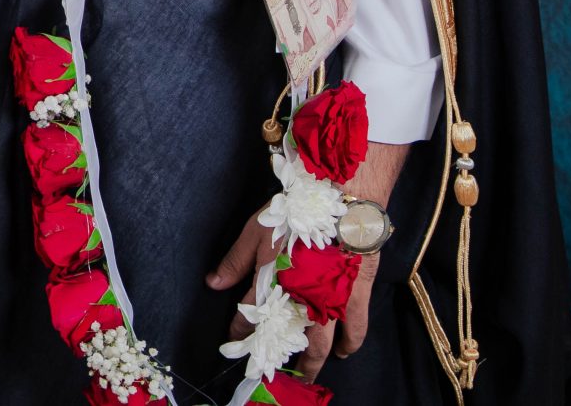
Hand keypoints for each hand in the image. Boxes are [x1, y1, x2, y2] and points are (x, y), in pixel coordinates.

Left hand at [210, 139, 408, 379]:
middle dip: (276, 355)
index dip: (240, 330)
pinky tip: (344, 352)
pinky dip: (351, 343)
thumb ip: (235, 261)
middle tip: (271, 366)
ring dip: (312, 360)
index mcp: (271, 281)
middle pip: (285, 338)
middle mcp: (299, 298)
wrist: (340, 199)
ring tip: (306, 373)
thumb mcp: (255, 231)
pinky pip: (356, 328)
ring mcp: (330, 299)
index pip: (249, 315)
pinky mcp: (357, 294)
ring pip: (319, 342)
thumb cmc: (294, 210)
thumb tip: (213, 283)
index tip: (235, 338)